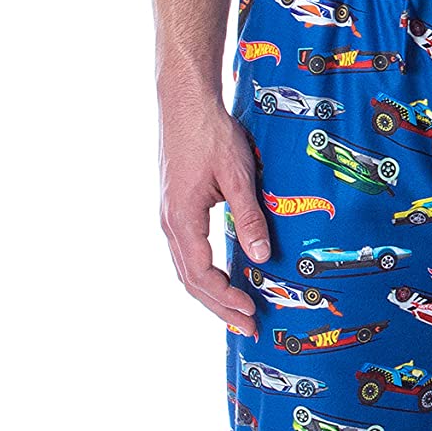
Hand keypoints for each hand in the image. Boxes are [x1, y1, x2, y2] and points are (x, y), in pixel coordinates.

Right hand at [158, 86, 270, 336]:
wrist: (185, 102)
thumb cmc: (210, 134)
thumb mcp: (238, 175)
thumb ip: (249, 217)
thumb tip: (261, 257)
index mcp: (181, 220)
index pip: (201, 275)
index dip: (226, 298)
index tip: (252, 311)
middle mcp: (169, 223)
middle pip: (190, 280)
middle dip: (219, 307)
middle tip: (248, 327)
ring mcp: (170, 216)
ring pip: (186, 268)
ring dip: (211, 293)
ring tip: (237, 311)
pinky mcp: (176, 207)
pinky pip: (186, 252)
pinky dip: (204, 273)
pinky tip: (222, 276)